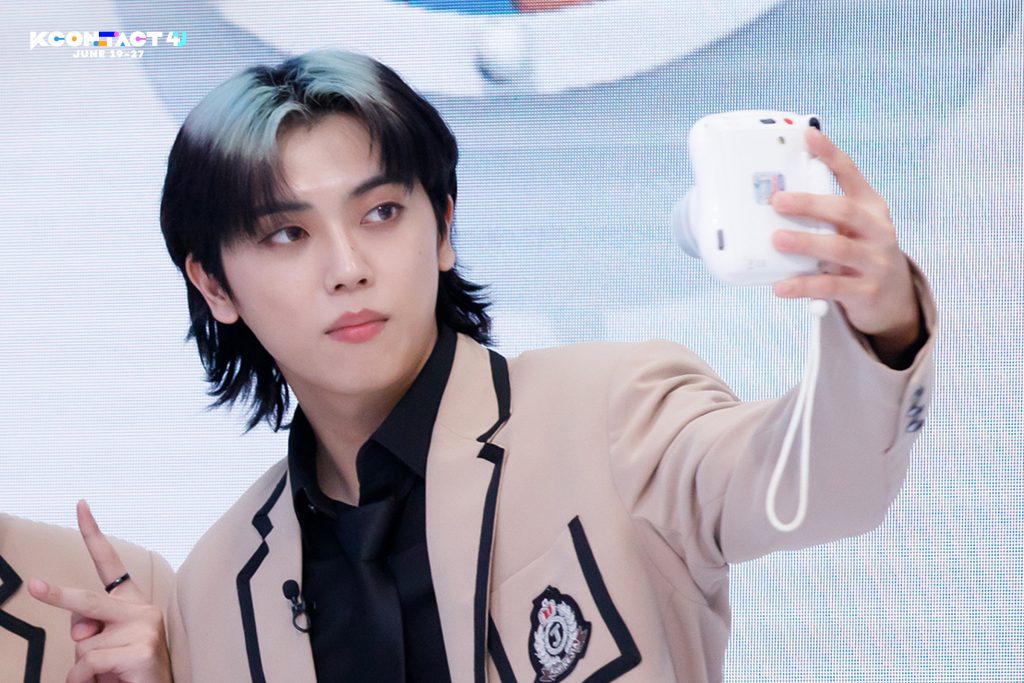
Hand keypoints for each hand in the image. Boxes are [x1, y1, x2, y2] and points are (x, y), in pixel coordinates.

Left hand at [28, 500, 171, 682]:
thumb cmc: (128, 671)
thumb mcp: (106, 645)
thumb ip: (91, 627)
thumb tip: (82, 629)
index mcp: (132, 604)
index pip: (110, 564)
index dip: (94, 534)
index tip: (81, 507)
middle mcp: (142, 609)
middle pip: (88, 601)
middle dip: (57, 595)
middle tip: (34, 585)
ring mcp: (144, 627)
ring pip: (83, 642)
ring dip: (83, 666)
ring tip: (105, 675)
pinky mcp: (142, 649)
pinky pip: (89, 661)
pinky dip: (87, 678)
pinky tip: (109, 681)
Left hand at [770, 127, 921, 365]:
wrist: (892, 298)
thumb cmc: (859, 254)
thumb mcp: (850, 230)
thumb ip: (823, 216)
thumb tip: (777, 198)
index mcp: (870, 209)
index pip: (851, 175)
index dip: (830, 154)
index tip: (809, 135)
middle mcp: (877, 231)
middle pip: (844, 211)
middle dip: (810, 204)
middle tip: (778, 201)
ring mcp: (874, 262)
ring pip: (838, 249)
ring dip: (805, 243)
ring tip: (777, 240)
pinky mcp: (866, 291)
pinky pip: (831, 287)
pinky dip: (803, 286)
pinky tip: (781, 286)